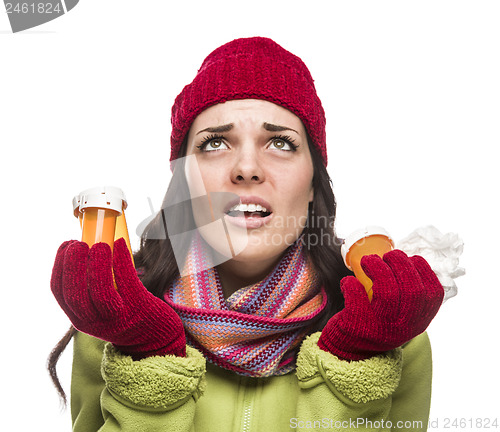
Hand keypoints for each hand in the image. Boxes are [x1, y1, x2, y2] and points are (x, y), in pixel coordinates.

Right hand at [51, 238, 185, 358]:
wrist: (153, 336)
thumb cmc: (123, 312)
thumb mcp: (98, 308)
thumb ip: (88, 287)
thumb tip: (86, 247)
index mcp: (80, 318)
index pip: (60, 292)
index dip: (59, 265)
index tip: (66, 245)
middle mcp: (95, 321)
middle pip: (76, 294)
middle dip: (74, 264)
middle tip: (80, 244)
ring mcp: (118, 316)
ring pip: (101, 292)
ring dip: (98, 264)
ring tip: (101, 245)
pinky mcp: (139, 307)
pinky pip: (128, 282)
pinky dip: (122, 260)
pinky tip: (120, 245)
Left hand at [318, 250, 443, 360]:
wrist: (347, 351)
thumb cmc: (374, 322)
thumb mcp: (399, 314)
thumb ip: (406, 294)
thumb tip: (403, 257)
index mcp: (418, 321)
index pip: (433, 293)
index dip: (423, 269)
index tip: (409, 258)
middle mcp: (404, 327)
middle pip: (412, 289)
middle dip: (400, 263)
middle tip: (386, 256)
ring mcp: (382, 329)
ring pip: (388, 293)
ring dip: (377, 268)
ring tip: (368, 261)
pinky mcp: (358, 328)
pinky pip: (357, 299)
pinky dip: (351, 284)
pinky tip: (348, 281)